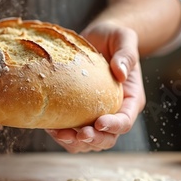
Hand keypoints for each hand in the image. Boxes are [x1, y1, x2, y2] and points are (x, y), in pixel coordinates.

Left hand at [45, 23, 145, 152]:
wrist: (97, 38)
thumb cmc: (113, 37)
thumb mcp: (124, 38)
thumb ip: (126, 54)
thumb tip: (120, 71)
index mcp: (129, 99)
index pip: (125, 121)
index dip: (114, 126)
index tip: (99, 122)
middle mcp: (114, 111)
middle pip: (107, 138)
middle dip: (93, 140)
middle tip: (78, 134)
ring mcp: (95, 114)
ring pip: (88, 141)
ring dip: (74, 142)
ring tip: (60, 134)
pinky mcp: (77, 113)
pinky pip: (71, 132)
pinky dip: (61, 135)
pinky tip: (50, 128)